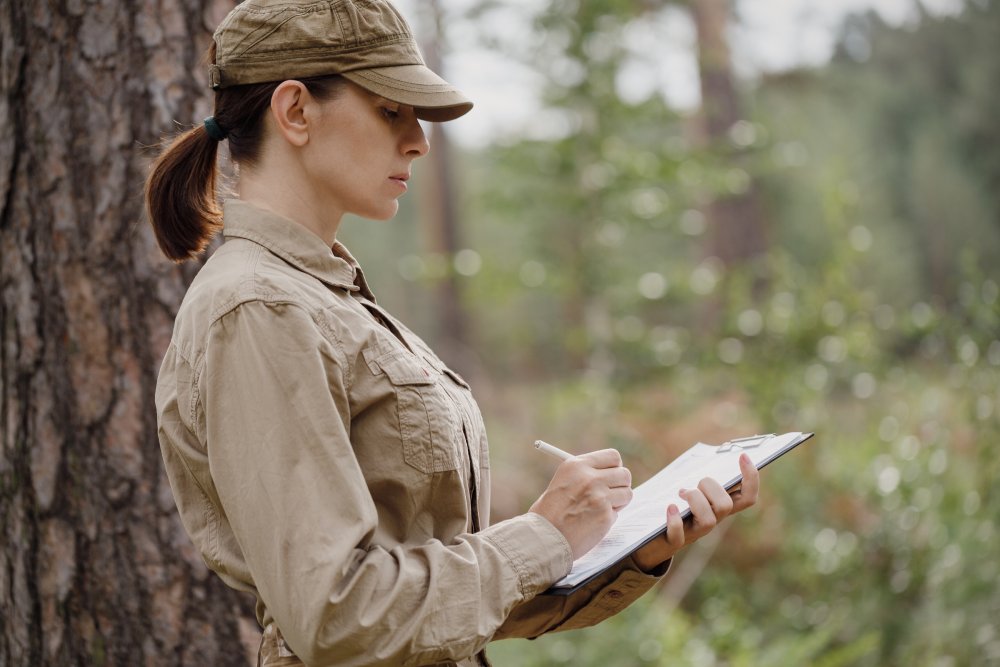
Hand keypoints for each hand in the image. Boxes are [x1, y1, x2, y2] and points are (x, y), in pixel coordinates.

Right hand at [529, 449, 632, 558]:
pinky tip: (592, 522)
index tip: (612, 474)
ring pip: (627, 493)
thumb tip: (607, 473)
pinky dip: (608, 518)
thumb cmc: (548, 512)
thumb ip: (584, 475)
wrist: (543, 537)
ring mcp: (599, 497)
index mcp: (576, 465)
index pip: (612, 456)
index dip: (615, 466)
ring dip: (618, 502)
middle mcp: (590, 478)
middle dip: (621, 484)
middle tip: (612, 493)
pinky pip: (617, 513)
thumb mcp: (562, 481)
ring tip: (600, 509)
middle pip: (624, 474)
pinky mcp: (605, 516)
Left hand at [633, 453, 759, 570]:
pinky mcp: (672, 542)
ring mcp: (693, 533)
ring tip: (681, 492)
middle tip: (696, 483)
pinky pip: (679, 535)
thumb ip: (699, 476)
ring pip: (709, 520)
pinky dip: (675, 520)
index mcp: (718, 507)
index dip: (751, 478)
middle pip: (726, 506)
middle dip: (711, 486)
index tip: (742, 456)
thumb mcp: (690, 490)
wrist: (649, 540)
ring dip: (695, 500)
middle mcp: (711, 521)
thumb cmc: (673, 507)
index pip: (747, 497)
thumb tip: (705, 455)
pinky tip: (670, 507)